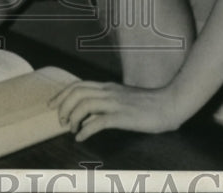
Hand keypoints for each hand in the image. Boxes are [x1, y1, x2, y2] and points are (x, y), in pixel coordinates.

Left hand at [50, 81, 180, 140]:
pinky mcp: (123, 116)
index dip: (61, 94)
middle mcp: (109, 92)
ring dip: (72, 118)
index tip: (52, 105)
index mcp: (108, 87)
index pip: (78, 85)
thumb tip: (90, 113)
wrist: (170, 104)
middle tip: (60, 120)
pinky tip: (82, 137)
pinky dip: (85, 130)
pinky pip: (98, 122)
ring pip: (84, 104)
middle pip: (77, 92)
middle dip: (63, 105)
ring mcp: (115, 103)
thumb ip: (108, 101)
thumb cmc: (149, 105)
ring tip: (72, 129)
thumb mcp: (123, 99)